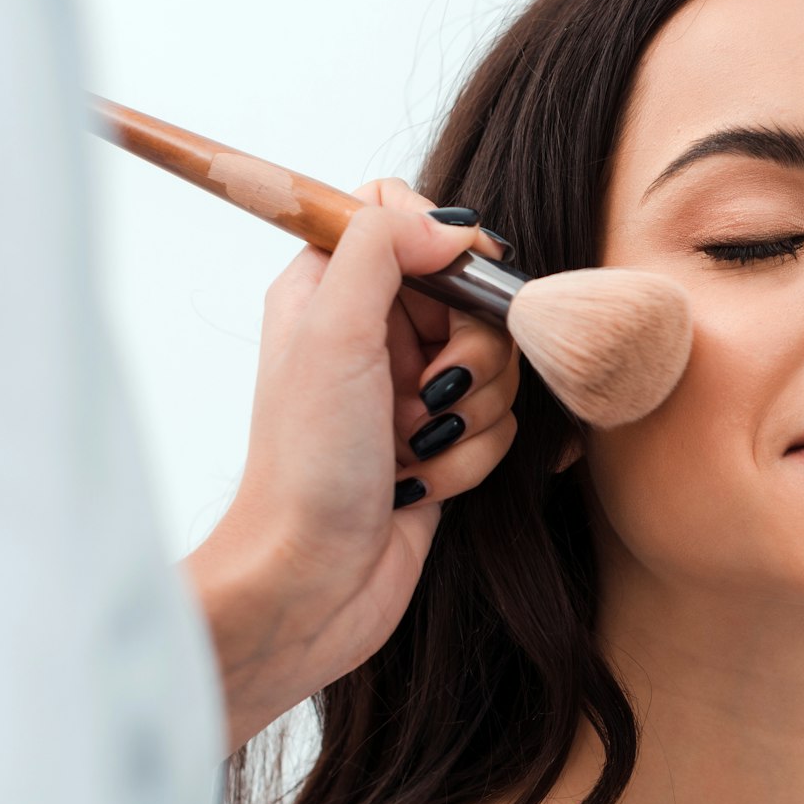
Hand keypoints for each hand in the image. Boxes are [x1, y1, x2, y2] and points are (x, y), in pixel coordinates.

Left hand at [181, 178, 520, 746]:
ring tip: (416, 448)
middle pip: (472, 296)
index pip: (402, 218)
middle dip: (472, 353)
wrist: (310, 584)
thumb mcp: (331, 333)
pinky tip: (424, 485)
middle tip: (429, 391)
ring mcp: (410, 392)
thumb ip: (384, 252)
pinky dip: (470, 459)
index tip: (459, 285)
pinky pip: (500, 427)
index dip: (443, 246)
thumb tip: (452, 223)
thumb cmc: (304, 466)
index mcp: (329, 290)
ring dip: (470, 415)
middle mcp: (372, 335)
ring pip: (499, 367)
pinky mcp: (442, 446)